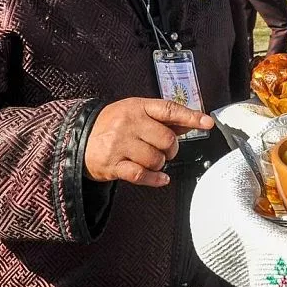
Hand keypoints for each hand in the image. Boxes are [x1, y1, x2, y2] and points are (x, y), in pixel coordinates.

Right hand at [84, 98, 214, 186]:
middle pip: (167, 139)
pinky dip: (155, 179)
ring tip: (151, 158)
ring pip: (156, 158)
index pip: (169, 110)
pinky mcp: (112, 165)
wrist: (78, 137)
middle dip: (171, 148)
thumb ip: (164, 118)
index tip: (207, 122)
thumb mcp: (136, 112)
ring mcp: (119, 145)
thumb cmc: (113, 124)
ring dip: (160, 163)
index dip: (191, 116)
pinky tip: (161, 178)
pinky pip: (141, 175)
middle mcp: (128, 124)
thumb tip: (195, 121)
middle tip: (165, 149)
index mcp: (137, 107)